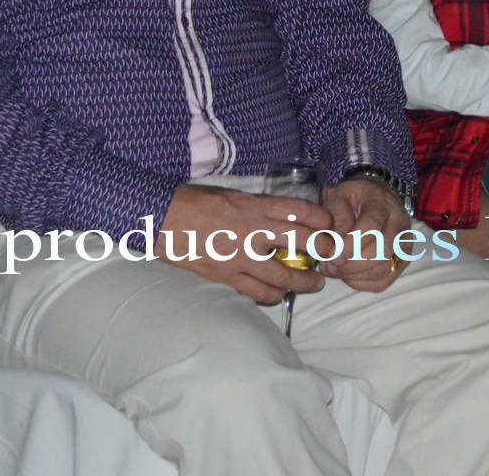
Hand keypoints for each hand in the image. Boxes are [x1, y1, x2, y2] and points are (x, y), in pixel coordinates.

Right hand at [157, 184, 332, 303]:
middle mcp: (253, 231)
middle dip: (322, 251)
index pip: (301, 211)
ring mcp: (239, 257)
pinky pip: (255, 293)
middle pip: (303, 243)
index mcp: (255, 205)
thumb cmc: (195, 201)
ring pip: (283, 277)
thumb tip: (283, 217)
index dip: (322, 219)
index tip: (328, 225)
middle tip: (328, 255)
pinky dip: (270, 295)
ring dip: (302, 282)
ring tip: (311, 284)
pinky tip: (276, 294)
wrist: (160, 217)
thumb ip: (259, 207)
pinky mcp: (225, 277)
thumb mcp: (233, 194)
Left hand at [318, 176, 411, 291]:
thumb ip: (337, 216)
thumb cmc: (353, 197)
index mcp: (382, 204)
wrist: (376, 195)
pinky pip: (384, 281)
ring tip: (335, 270)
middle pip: (380, 252)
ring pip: (383, 269)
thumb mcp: (339, 195)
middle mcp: (399, 224)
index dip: (350, 245)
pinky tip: (348, 275)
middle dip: (351, 264)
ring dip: (355, 275)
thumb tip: (335, 245)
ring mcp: (404, 244)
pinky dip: (363, 283)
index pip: (371, 227)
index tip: (332, 255)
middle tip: (328, 266)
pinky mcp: (402, 261)